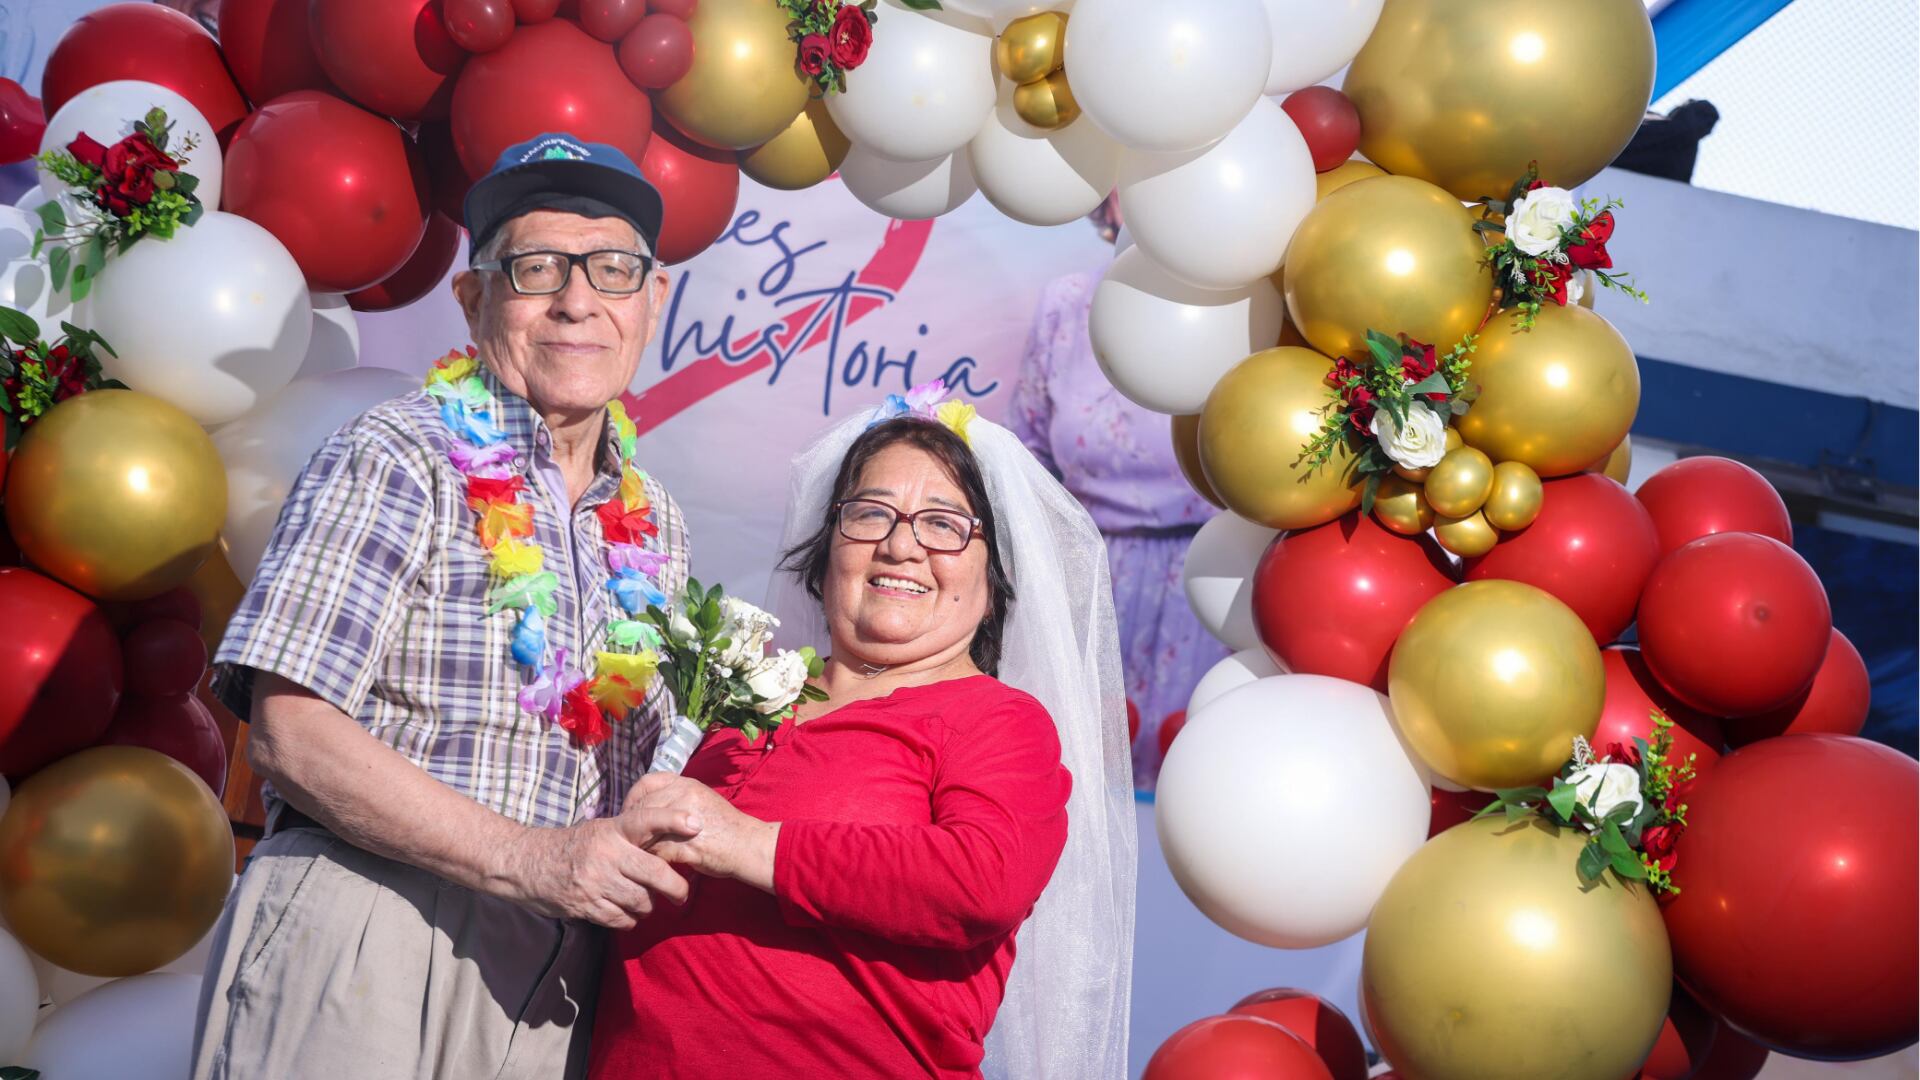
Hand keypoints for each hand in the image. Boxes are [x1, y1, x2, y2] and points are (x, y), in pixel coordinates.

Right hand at [495, 805, 700, 928]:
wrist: (527, 864)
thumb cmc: (572, 845)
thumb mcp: (598, 830)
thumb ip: (628, 836)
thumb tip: (668, 839)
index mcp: (611, 830)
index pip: (646, 819)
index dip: (672, 819)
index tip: (696, 823)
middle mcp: (606, 853)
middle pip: (655, 872)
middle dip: (675, 887)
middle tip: (682, 894)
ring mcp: (596, 881)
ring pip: (641, 901)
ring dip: (648, 906)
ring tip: (644, 902)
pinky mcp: (586, 905)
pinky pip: (622, 919)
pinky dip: (629, 920)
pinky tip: (625, 913)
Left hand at [627, 773, 778, 890]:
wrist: (748, 845)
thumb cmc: (724, 826)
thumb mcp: (701, 800)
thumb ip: (676, 798)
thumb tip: (646, 806)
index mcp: (687, 784)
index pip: (647, 782)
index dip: (634, 798)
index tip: (630, 813)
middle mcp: (684, 796)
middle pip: (643, 808)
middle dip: (633, 825)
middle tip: (630, 839)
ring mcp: (685, 819)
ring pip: (647, 830)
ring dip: (641, 844)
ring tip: (639, 853)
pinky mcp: (686, 844)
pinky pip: (657, 851)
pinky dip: (652, 859)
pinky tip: (653, 865)